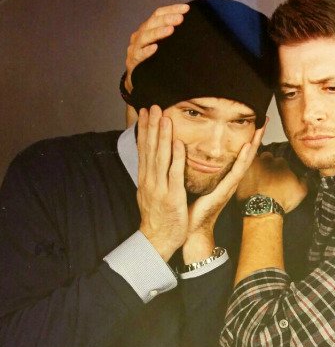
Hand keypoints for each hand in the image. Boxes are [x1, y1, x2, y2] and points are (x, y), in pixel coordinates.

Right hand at [125, 4, 189, 92]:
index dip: (172, 9)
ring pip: (145, 37)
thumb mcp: (163, 46)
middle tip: (180, 19)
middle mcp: (140, 35)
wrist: (138, 80)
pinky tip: (155, 48)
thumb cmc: (154, 60)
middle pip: (152, 22)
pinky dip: (146, 51)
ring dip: (158, 32)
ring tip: (170, 30)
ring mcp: (135, 48)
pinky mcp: (133, 62)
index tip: (186, 9)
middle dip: (167, 19)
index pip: (158, 14)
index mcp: (148, 28)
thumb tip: (194, 29)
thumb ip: (172, 37)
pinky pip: (139, 55)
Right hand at [137, 105, 187, 260]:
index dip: (143, 130)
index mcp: (145, 179)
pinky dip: (177, 158)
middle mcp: (150, 181)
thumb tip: (151, 160)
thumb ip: (151, 175)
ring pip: (161, 158)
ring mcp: (160, 188)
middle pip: (150, 149)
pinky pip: (175, 174)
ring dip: (162, 137)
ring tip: (164, 118)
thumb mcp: (149, 193)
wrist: (157, 239)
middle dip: (151, 127)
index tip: (144, 113)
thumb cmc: (156, 217)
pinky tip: (179, 143)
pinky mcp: (172, 197)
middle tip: (154, 106)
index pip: (143, 149)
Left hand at [182, 123, 266, 263]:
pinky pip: (236, 172)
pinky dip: (243, 159)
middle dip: (256, 135)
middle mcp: (230, 179)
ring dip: (254, 143)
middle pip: (247, 153)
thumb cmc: (192, 206)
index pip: (238, 152)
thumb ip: (197, 167)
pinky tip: (248, 147)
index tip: (252, 120)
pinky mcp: (225, 191)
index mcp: (224, 176)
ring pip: (245, 160)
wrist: (192, 229)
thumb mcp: (196, 181)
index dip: (246, 136)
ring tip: (261, 127)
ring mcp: (230, 185)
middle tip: (265, 117)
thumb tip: (188, 148)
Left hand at [237, 151, 307, 212]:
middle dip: (267, 163)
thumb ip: (304, 181)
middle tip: (267, 173)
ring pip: (254, 160)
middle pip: (267, 157)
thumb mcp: (301, 192)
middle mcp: (267, 161)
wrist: (263, 208)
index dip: (280, 168)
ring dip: (256, 165)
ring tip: (256, 175)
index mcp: (281, 164)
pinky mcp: (242, 173)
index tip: (279, 175)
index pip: (281, 161)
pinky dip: (245, 171)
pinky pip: (242, 167)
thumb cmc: (282, 201)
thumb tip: (305, 177)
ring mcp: (253, 166)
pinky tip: (247, 178)